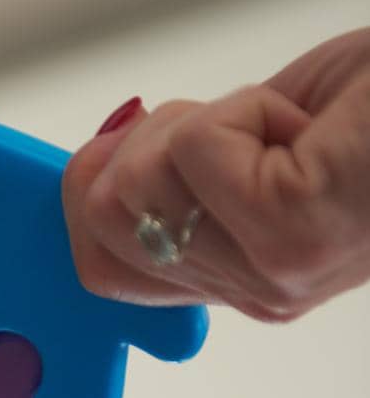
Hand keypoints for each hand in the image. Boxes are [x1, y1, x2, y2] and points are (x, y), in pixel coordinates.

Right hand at [62, 28, 369, 321]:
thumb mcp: (262, 142)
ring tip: (282, 128)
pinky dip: (248, 106)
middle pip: (101, 221)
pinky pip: (196, 145)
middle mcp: (253, 291)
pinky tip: (308, 127)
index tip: (109, 148)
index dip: (88, 191)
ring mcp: (267, 274)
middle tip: (223, 127)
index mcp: (243, 277)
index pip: (104, 268)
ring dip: (205, 122)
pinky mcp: (286, 234)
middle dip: (144, 144)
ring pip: (137, 181)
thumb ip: (186, 169)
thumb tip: (99, 154)